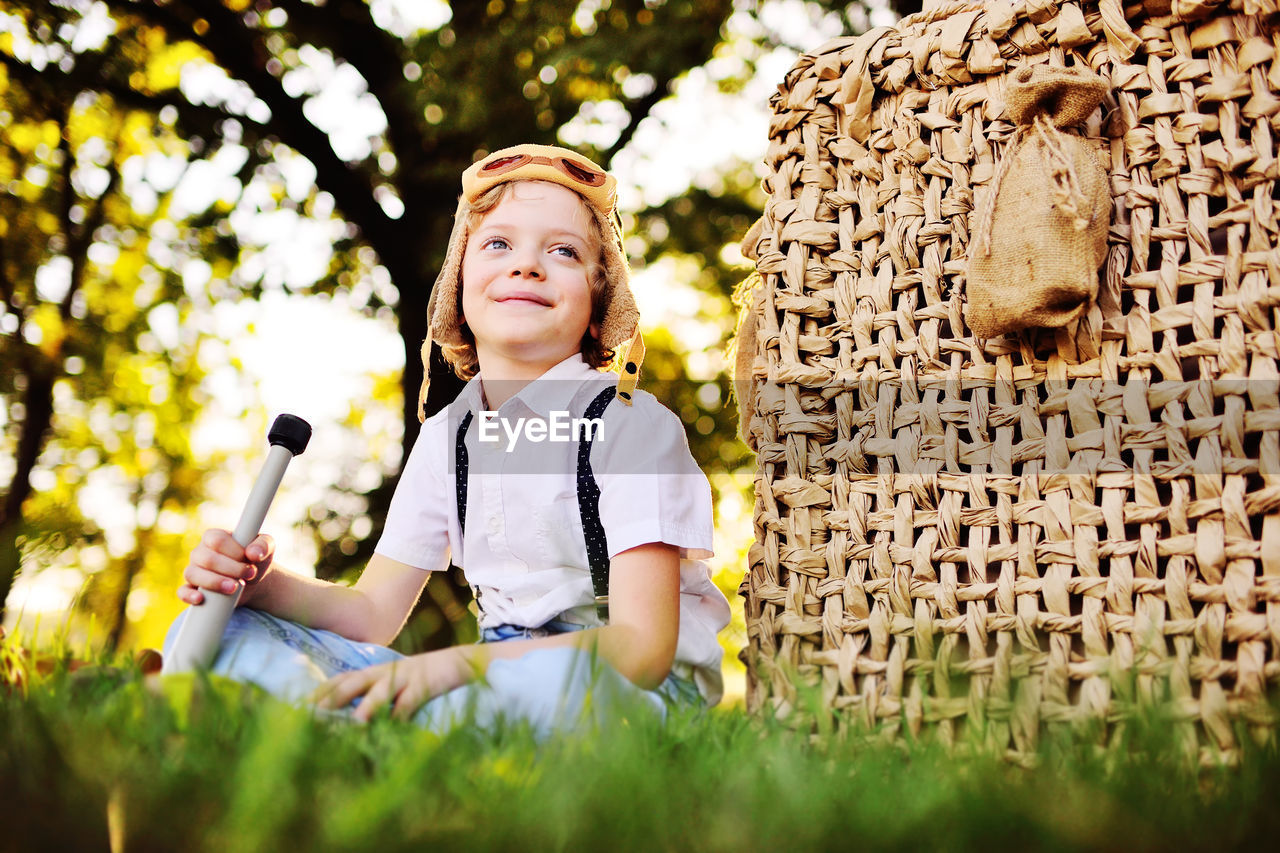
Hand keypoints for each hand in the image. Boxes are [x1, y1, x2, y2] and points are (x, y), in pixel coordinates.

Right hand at [178, 529, 274, 606]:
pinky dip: (188, 595)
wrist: (254, 580)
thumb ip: (264, 545)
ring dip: (214, 582)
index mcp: (214, 537)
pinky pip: (182, 591)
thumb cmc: (256, 559)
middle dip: (231, 569)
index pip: (217, 540)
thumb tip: (254, 553)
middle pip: (207, 559)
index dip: (234, 551)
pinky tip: (200, 599)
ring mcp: (194, 570)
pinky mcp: (193, 588)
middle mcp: (200, 552)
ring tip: (234, 587)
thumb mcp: (266, 548)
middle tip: (250, 574)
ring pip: (192, 574)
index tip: (250, 559)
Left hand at [313, 647, 476, 722]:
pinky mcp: (425, 683)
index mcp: (373, 672)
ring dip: (367, 707)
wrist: (457, 662)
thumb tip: (347, 724)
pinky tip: (394, 727)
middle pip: (353, 683)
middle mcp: (384, 672)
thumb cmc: (420, 679)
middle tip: (312, 717)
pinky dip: (402, 712)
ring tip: (353, 725)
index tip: (298, 709)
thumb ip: (371, 697)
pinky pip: (411, 699)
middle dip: (332, 699)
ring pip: (381, 690)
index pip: (340, 680)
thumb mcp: (392, 684)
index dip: (319, 692)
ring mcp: (404, 676)